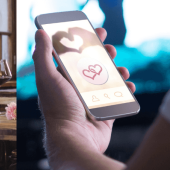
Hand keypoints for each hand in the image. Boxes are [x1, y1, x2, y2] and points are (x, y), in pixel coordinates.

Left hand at [33, 28, 135, 152]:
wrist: (74, 138)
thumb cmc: (58, 108)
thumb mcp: (47, 77)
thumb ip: (43, 55)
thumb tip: (40, 32)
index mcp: (60, 79)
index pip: (72, 55)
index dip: (83, 42)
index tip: (94, 30)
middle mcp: (73, 89)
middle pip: (91, 65)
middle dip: (102, 54)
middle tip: (110, 48)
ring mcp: (89, 101)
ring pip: (106, 80)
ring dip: (116, 71)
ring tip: (122, 69)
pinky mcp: (102, 112)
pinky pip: (116, 97)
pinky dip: (124, 90)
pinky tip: (129, 85)